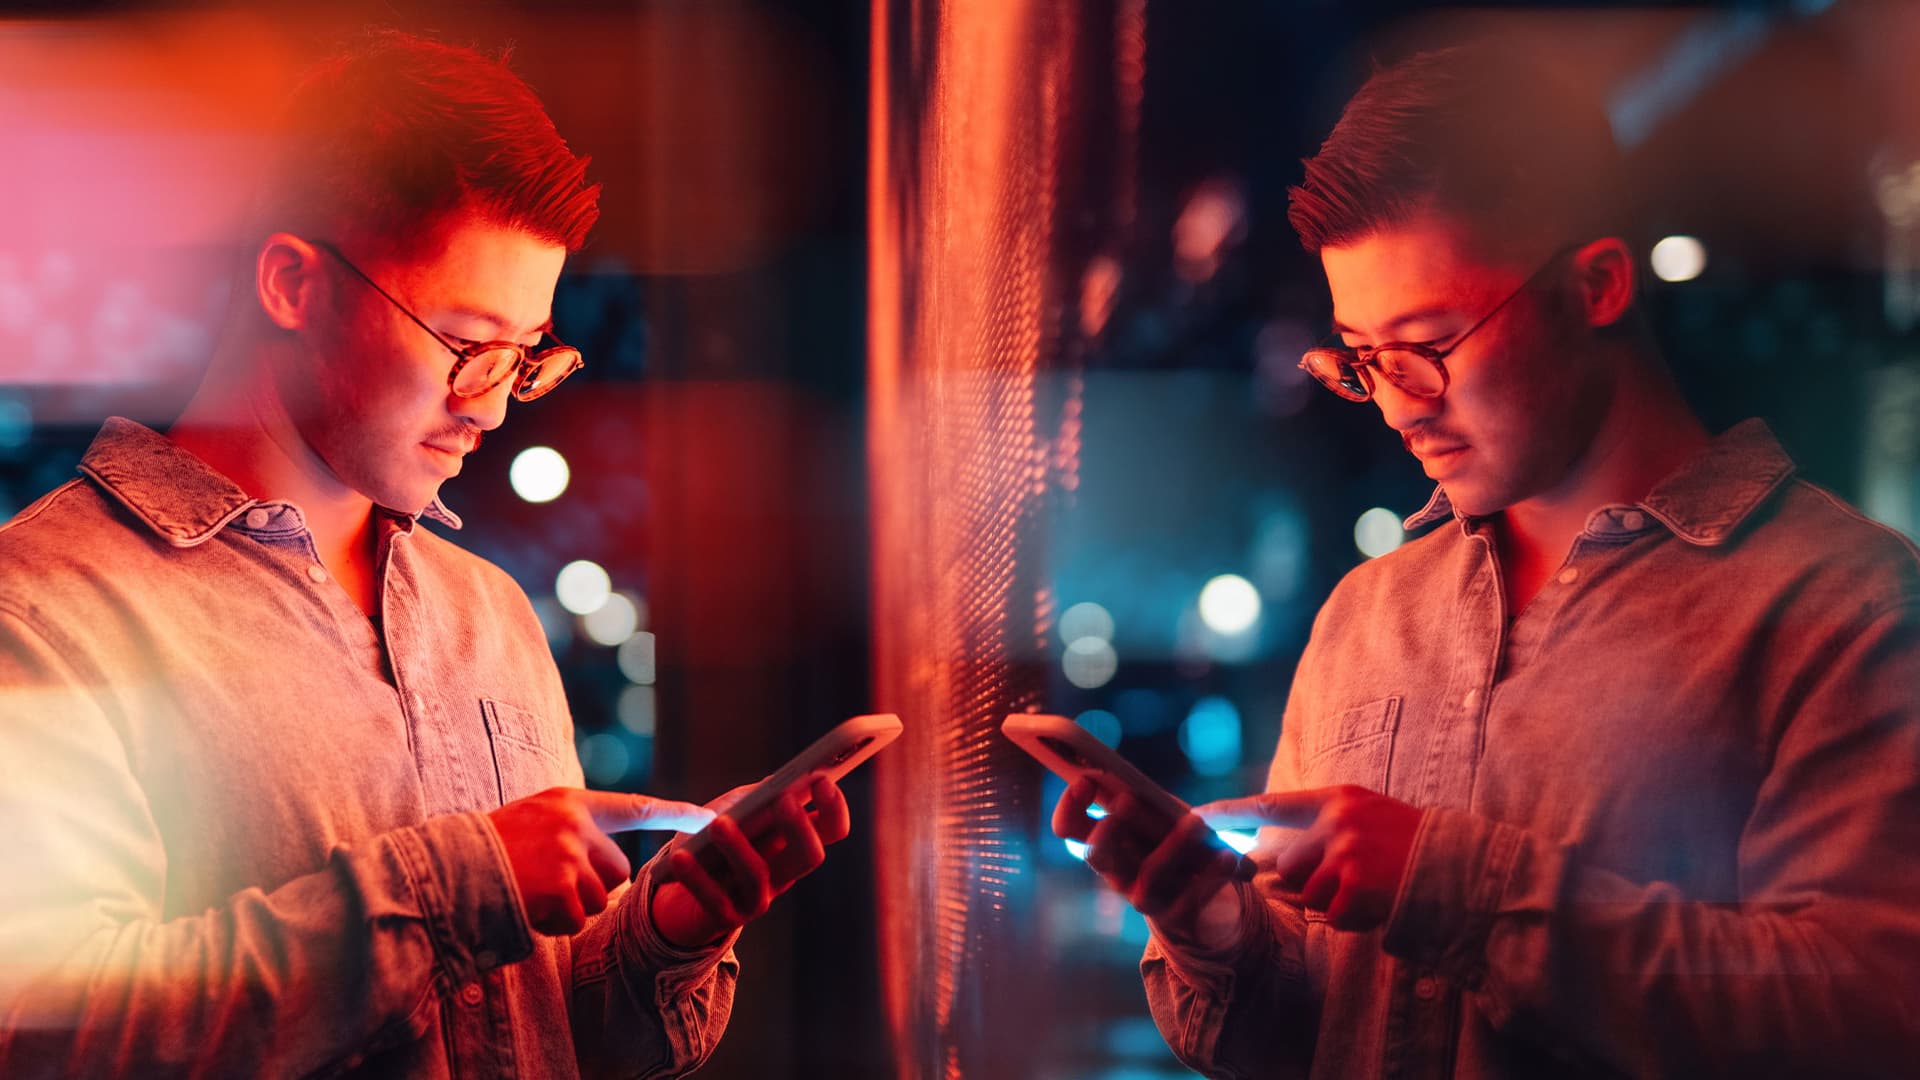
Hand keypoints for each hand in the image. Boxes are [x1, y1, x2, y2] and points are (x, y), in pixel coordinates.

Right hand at [488, 787, 715, 936]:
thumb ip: (571, 833)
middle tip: (546, 883)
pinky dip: (553, 925)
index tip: (709, 818)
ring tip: (528, 892)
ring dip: (568, 908)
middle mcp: (573, 824)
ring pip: (596, 901)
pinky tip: (525, 908)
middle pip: (616, 871)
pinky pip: (575, 921)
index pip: (633, 807)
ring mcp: (567, 855)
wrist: (442, 873)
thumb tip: (615, 872)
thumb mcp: (531, 822)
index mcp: (568, 802)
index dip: (674, 813)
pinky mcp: (558, 887)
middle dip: (591, 887)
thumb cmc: (485, 853)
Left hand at [652, 775, 850, 947]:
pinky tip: (680, 857)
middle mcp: (785, 872)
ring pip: (758, 876)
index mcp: (794, 843)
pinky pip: (714, 899)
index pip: (831, 828)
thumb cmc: (714, 838)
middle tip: (784, 800)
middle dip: (800, 827)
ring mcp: (759, 898)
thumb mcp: (734, 809)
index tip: (822, 781)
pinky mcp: (727, 917)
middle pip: (810, 855)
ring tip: (719, 824)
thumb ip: (754, 797)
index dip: (834, 807)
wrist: (680, 887)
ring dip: (739, 848)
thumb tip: (773, 784)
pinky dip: (696, 877)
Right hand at [1051, 778, 1252, 948]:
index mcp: (1107, 845)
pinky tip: (1228, 855)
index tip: (1087, 781)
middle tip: (1127, 799)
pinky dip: (1210, 876)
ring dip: (1173, 846)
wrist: (1208, 903)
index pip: (1069, 828)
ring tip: (1198, 823)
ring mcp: (1144, 898)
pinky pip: (1189, 899)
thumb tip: (1115, 772)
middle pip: (1096, 854)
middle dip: (1109, 827)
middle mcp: (1117, 873)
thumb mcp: (1159, 816)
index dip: (1070, 805)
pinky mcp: (1175, 917)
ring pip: (1149, 874)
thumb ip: (1142, 798)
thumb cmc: (1177, 846)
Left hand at [1197, 785, 1422, 931]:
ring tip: (1374, 890)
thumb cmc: (1414, 847)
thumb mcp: (1369, 819)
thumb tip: (1274, 862)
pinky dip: (1354, 920)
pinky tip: (1381, 905)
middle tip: (1354, 880)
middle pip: (1289, 866)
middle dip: (1311, 882)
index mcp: (1340, 799)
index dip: (1231, 812)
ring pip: (1310, 895)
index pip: (1273, 805)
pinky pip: (1334, 916)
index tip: (1195, 815)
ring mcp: (1347, 853)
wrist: (1464, 870)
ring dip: (1335, 903)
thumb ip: (1325, 831)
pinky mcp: (1357, 885)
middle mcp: (1338, 821)